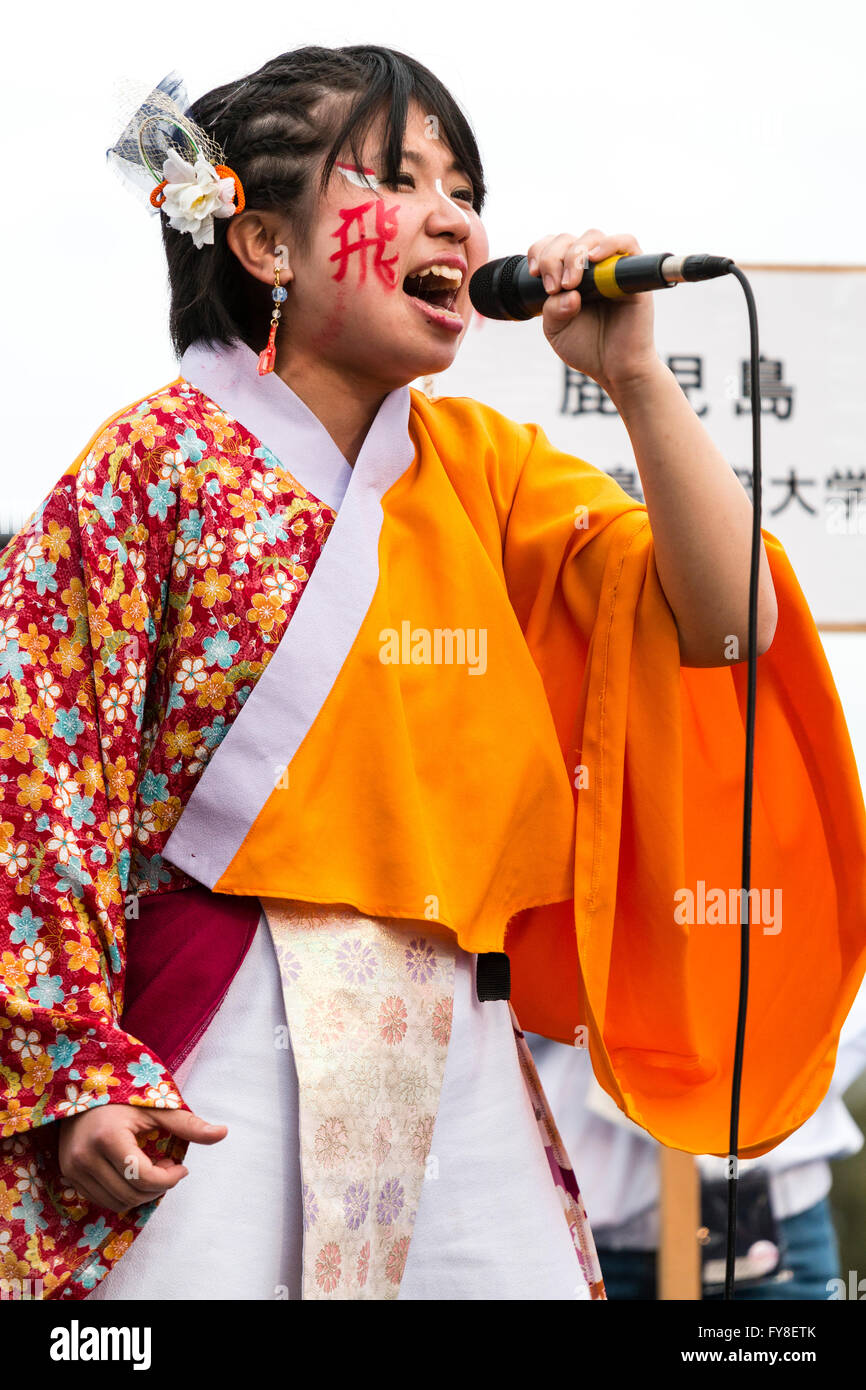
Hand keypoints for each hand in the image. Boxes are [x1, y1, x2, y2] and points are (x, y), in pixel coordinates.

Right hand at [58, 1102, 227, 1213]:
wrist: (82, 1087)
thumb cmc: (124, 1095)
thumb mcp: (156, 1106)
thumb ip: (188, 1123)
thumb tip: (223, 1133)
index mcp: (107, 1137)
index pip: (143, 1177)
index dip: (169, 1179)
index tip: (182, 1166)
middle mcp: (84, 1157)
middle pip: (131, 1194)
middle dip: (158, 1186)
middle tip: (169, 1166)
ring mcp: (72, 1168)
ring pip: (116, 1202)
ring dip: (141, 1193)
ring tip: (152, 1167)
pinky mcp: (68, 1175)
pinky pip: (102, 1199)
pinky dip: (124, 1193)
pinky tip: (133, 1173)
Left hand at [526, 228, 660, 392]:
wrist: (615, 369)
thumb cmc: (588, 348)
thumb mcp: (556, 330)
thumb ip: (552, 310)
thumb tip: (567, 293)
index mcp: (567, 276)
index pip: (550, 246)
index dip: (540, 252)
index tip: (535, 274)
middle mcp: (589, 268)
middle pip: (568, 239)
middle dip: (553, 257)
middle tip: (554, 286)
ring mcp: (611, 268)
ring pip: (592, 237)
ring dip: (575, 254)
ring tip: (570, 282)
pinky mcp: (634, 275)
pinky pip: (627, 243)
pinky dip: (609, 244)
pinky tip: (594, 258)